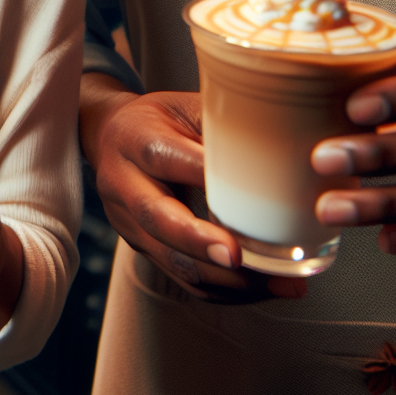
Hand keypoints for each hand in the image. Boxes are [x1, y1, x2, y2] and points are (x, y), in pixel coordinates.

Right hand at [86, 83, 306, 302]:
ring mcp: (128, 223)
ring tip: (279, 282)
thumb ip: (224, 125)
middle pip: (155, 218)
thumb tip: (287, 146)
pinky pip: (182, 278)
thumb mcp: (186, 105)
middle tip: (238, 257)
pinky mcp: (142, 249)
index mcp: (134, 139)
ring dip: (226, 279)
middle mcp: (123, 184)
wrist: (108, 138)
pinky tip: (262, 287)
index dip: (200, 177)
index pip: (163, 157)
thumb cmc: (160, 120)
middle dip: (200, 243)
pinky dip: (225, 290)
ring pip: (171, 260)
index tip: (243, 196)